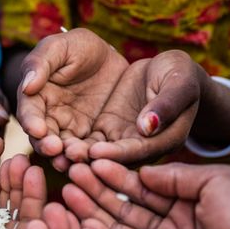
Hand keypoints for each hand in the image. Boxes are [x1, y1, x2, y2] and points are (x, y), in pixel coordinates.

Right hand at [17, 28, 128, 170]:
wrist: (110, 57)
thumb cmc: (78, 47)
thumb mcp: (59, 47)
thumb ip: (41, 63)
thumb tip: (27, 86)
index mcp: (36, 97)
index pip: (29, 113)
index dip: (32, 122)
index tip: (38, 130)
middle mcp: (49, 118)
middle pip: (44, 137)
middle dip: (48, 146)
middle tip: (56, 150)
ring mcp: (70, 129)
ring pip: (65, 148)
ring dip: (67, 156)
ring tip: (74, 159)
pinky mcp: (92, 136)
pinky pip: (89, 149)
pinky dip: (90, 156)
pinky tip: (95, 159)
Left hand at [64, 50, 203, 164]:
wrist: (167, 69)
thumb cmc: (179, 72)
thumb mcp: (179, 81)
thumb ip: (167, 103)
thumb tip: (148, 125)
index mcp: (165, 139)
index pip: (138, 150)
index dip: (116, 153)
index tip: (94, 152)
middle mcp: (142, 147)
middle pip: (114, 159)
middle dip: (90, 160)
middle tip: (66, 158)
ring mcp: (122, 140)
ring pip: (97, 153)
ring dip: (76, 154)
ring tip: (53, 151)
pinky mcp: (106, 131)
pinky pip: (86, 140)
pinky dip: (70, 142)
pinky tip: (50, 140)